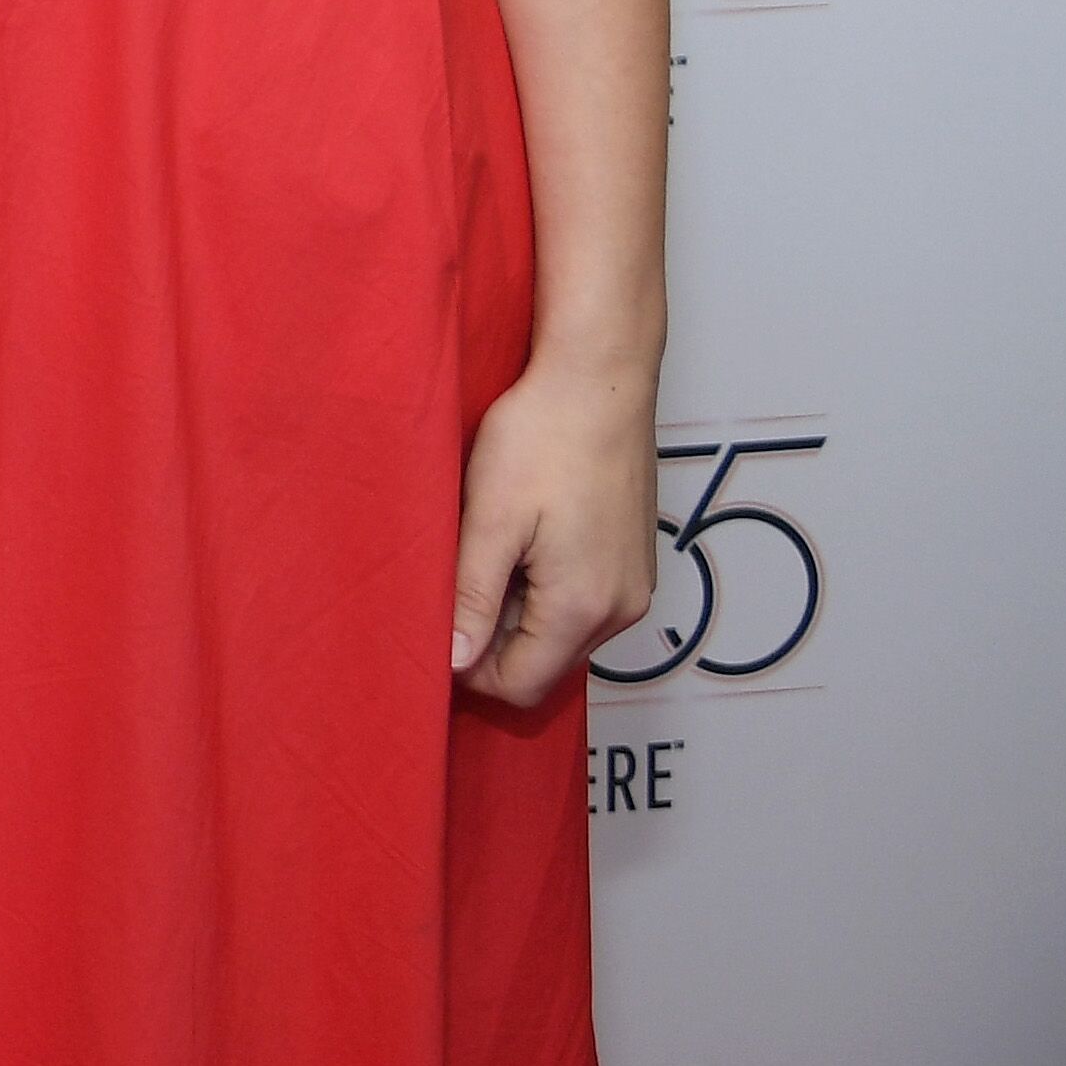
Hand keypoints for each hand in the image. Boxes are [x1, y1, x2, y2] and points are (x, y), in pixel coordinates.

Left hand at [451, 353, 657, 708]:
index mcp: (583, 608)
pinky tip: (516, 537)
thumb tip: (455, 664)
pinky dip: (542, 588)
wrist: (600, 380)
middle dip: (490, 639)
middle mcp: (621, 610)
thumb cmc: (540, 440)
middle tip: (448, 582)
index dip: (468, 670)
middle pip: (544, 664)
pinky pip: (581, 602)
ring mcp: (634, 586)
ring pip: (561, 633)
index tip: (431, 627)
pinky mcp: (632, 561)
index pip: (521, 685)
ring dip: (514, 610)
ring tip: (482, 549)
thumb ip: (473, 598)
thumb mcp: (490, 521)